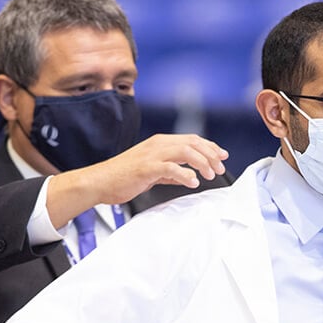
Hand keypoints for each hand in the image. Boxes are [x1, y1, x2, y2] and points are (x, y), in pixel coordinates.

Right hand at [56, 134, 228, 213]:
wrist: (100, 182)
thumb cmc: (122, 177)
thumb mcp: (151, 172)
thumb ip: (169, 172)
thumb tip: (186, 176)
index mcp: (159, 143)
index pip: (191, 139)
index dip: (210, 147)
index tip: (222, 156)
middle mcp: (158, 144)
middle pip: (193, 143)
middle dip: (211, 155)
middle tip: (219, 169)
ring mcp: (152, 155)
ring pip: (186, 152)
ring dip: (203, 163)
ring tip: (210, 176)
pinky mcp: (147, 167)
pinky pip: (172, 168)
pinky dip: (186, 175)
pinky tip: (193, 182)